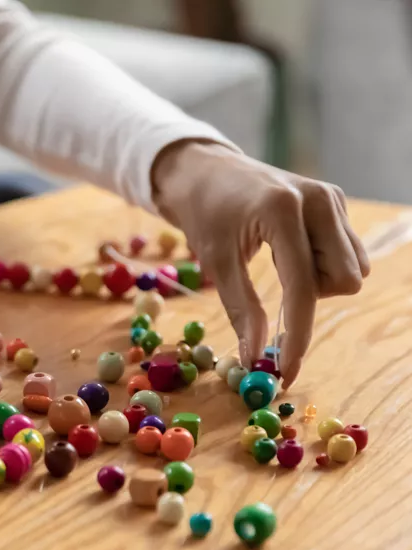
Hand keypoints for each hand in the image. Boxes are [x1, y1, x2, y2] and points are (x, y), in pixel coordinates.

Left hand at [152, 141, 370, 385]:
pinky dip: (323, 267)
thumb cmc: (205, 214)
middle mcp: (319, 200)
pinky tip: (292, 253)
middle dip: (311, 298)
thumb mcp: (216, 261)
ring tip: (279, 264)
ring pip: (353, 270)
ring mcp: (332, 198)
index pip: (303, 287)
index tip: (287, 370)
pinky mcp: (336, 201)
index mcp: (283, 210)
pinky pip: (349, 254)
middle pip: (345, 281)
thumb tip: (253, 357)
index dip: (298, 335)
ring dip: (318, 283)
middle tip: (273, 286)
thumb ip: (240, 309)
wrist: (205, 170)